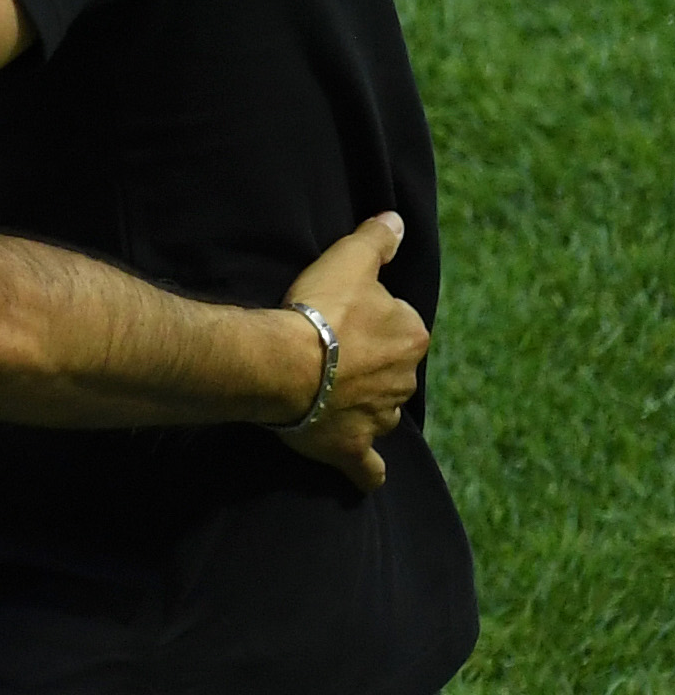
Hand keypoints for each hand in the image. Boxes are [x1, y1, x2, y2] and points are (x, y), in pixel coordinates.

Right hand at [276, 211, 429, 490]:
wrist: (282, 363)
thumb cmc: (317, 309)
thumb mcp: (348, 260)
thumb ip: (377, 240)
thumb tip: (398, 221)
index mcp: (411, 338)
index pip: (399, 325)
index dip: (370, 319)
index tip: (341, 315)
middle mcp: (404, 382)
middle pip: (391, 371)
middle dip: (369, 365)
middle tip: (329, 352)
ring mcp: (379, 419)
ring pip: (380, 411)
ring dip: (364, 406)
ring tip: (328, 397)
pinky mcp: (353, 448)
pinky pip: (368, 467)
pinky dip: (367, 471)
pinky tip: (364, 474)